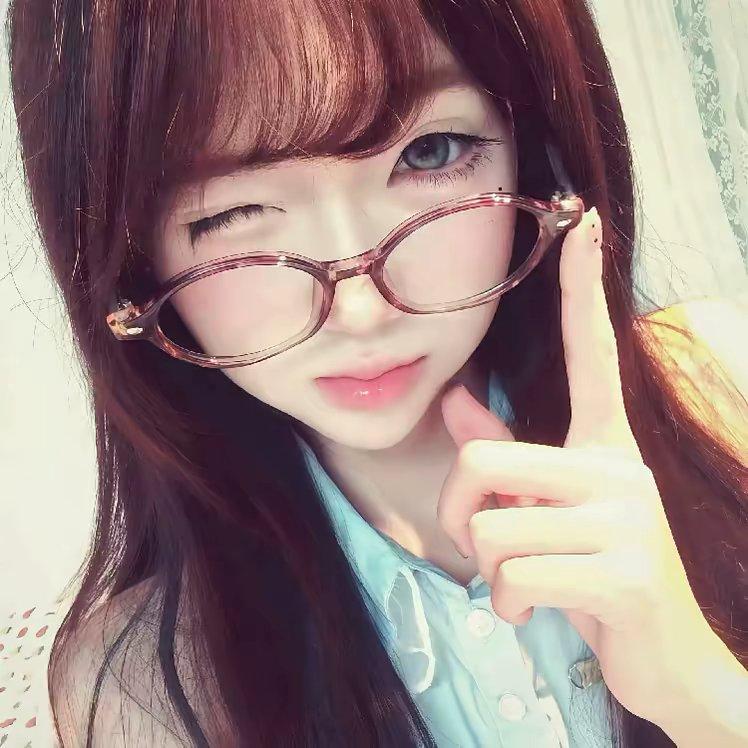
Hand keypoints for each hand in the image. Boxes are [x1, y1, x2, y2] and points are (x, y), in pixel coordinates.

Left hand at [437, 206, 721, 724]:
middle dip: (457, 510)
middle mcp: (619, 467)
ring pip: (490, 527)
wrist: (673, 661)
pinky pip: (516, 577)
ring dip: (489, 572)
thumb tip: (454, 398)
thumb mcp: (550, 512)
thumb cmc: (597, 575)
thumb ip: (504, 458)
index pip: (592, 353)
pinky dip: (508, 607)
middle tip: (477, 543)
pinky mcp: (626, 575)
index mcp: (604, 446)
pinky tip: (538, 614)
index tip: (584, 224)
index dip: (584, 290)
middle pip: (481, 457)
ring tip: (522, 587)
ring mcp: (627, 519)